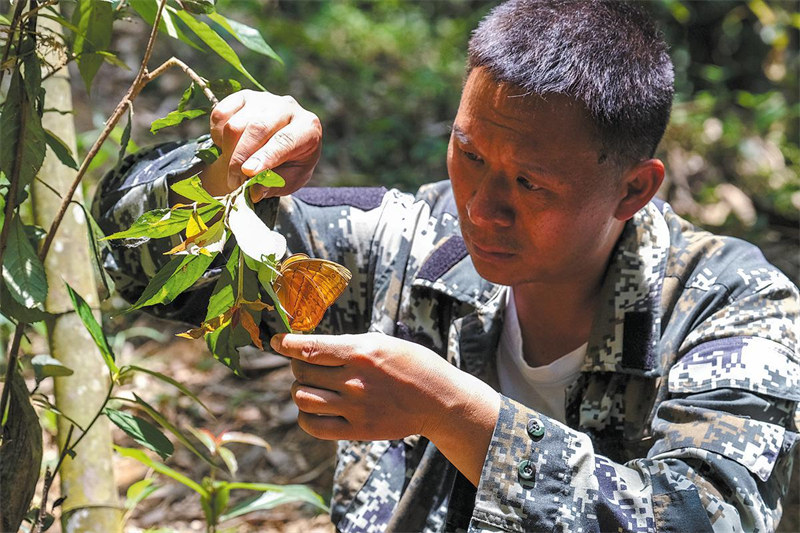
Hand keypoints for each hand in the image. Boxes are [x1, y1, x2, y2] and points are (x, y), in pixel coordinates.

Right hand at [200, 90, 321, 200]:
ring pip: (235, 124)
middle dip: (241, 158)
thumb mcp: (290, 180)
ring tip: (234, 169)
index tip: (248, 173)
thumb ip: (274, 184)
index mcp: (308, 127)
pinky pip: (220, 115)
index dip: (265, 157)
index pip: (284, 140)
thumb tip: (253, 190)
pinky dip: (217, 136)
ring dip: (228, 151)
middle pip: (257, 128)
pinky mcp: (242, 96)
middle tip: (234, 182)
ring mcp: (263, 99)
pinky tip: (229, 147)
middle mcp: (287, 107)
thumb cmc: (290, 164)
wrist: (282, 146)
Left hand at [270, 332, 500, 484]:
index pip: (310, 348)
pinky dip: (306, 416)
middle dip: (298, 366)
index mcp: (361, 352)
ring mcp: (355, 408)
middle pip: (302, 373)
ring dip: (300, 390)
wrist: (439, 400)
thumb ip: (347, 345)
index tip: (277, 342)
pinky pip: (314, 426)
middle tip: (307, 365)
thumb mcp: (382, 342)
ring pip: (302, 398)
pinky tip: (313, 408)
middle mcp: (355, 380)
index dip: (286, 344)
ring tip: (311, 387)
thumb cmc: (411, 364)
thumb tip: (310, 347)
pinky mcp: (358, 430)